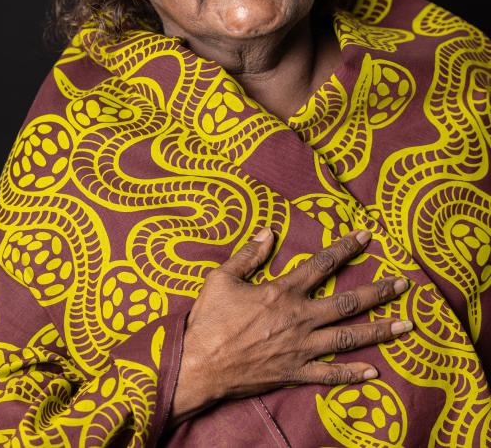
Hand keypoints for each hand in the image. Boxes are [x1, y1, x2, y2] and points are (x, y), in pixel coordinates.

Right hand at [169, 229, 410, 426]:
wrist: (199, 367)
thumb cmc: (208, 321)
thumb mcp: (221, 278)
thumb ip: (247, 254)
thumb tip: (268, 231)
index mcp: (282, 292)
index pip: (322, 264)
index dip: (346, 248)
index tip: (367, 236)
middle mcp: (299, 318)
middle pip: (348, 302)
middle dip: (379, 291)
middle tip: (405, 283)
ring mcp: (301, 348)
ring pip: (349, 337)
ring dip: (379, 330)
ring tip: (407, 325)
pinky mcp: (295, 373)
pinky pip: (330, 375)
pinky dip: (352, 375)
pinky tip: (374, 372)